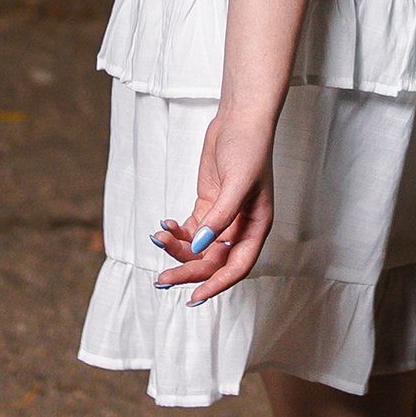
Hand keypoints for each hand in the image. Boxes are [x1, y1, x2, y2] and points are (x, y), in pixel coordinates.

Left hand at [152, 110, 274, 305]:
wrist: (239, 119)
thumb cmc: (248, 148)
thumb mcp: (237, 182)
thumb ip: (220, 216)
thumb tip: (200, 246)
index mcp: (256, 227)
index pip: (237, 267)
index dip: (217, 284)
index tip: (194, 297)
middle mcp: (241, 227)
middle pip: (213, 261)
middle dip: (187, 270)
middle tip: (161, 279)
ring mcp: (223, 218)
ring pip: (199, 248)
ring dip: (177, 248)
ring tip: (158, 238)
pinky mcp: (208, 206)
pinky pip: (191, 230)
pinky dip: (176, 233)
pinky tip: (163, 225)